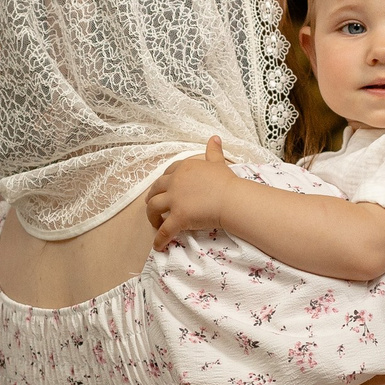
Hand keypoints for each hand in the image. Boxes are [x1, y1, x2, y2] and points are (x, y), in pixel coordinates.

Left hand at [146, 136, 235, 250]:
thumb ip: (213, 151)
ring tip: (155, 224)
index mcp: (183, 168)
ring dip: (151, 216)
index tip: (165, 189)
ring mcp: (175, 200)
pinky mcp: (178, 217)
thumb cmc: (227, 182)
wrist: (232, 199)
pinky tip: (158, 246)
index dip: (164, 183)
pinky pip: (164, 230)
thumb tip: (214, 138)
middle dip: (152, 198)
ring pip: (153, 207)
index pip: (167, 174)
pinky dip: (159, 239)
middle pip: (155, 189)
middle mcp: (175, 182)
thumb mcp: (218, 163)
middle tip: (154, 207)